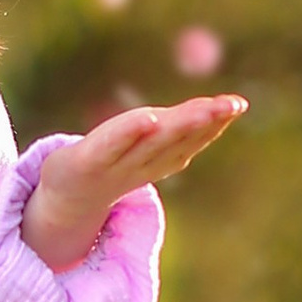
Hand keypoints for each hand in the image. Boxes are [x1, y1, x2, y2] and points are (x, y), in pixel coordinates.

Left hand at [21, 96, 244, 272]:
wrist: (62, 198)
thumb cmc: (108, 164)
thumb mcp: (144, 146)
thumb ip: (177, 130)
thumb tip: (217, 109)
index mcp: (159, 159)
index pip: (191, 138)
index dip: (216, 122)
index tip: (239, 104)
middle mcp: (142, 163)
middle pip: (177, 139)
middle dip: (207, 121)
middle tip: (233, 105)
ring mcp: (116, 165)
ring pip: (152, 143)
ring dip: (180, 125)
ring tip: (206, 107)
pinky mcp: (87, 163)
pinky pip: (111, 148)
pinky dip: (129, 134)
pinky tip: (148, 118)